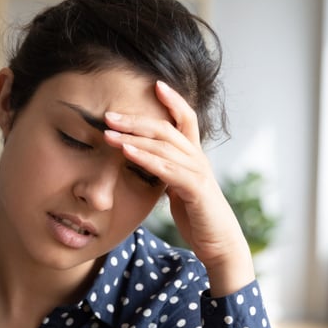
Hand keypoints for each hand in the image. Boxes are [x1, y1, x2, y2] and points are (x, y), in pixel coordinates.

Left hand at [102, 81, 253, 295]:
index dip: (173, 99)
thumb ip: (165, 170)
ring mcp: (198, 173)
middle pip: (166, 128)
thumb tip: (144, 160)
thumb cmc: (196, 216)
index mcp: (194, 156)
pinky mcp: (195, 190)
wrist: (218, 244)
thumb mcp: (177, 188)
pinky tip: (127, 153)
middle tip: (108, 115)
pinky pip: (167, 169)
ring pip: (163, 146)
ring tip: (108, 133)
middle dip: (135, 120)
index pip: (186, 118)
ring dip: (133, 138)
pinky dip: (145, 158)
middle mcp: (198, 159)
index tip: (154, 84)